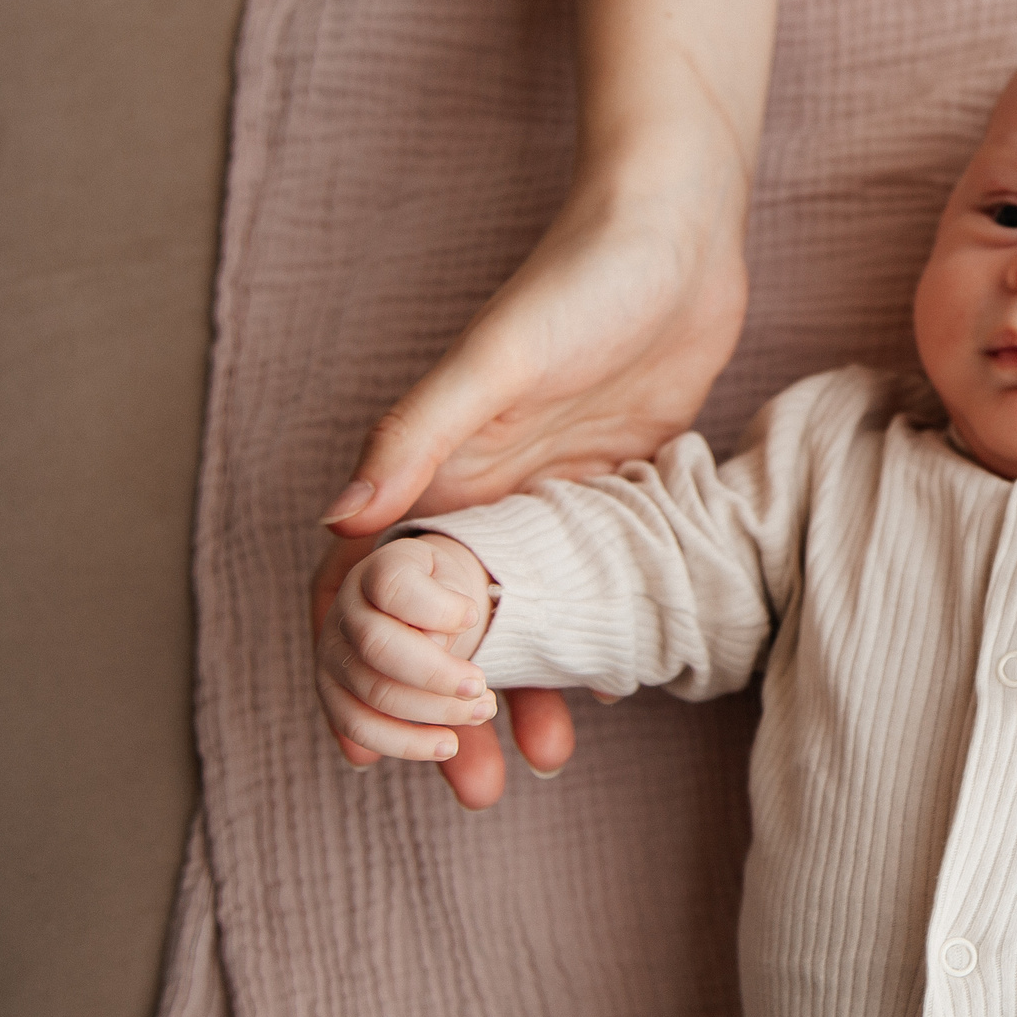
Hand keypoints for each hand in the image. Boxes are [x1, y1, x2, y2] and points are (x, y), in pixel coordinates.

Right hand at [313, 181, 747, 805]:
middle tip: (469, 789)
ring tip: (537, 767)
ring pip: (511, 623)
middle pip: (436, 628)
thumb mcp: (502, 354)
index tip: (376, 747)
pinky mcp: (611, 490)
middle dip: (439, 713)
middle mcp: (479, 490)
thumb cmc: (584, 275)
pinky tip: (598, 697)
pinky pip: (581, 591)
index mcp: (432, 466)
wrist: (679, 227)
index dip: (355, 672)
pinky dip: (578, 647)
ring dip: (511, 697)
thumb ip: (422, 431)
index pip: (360, 591)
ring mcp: (546, 496)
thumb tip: (338, 518)